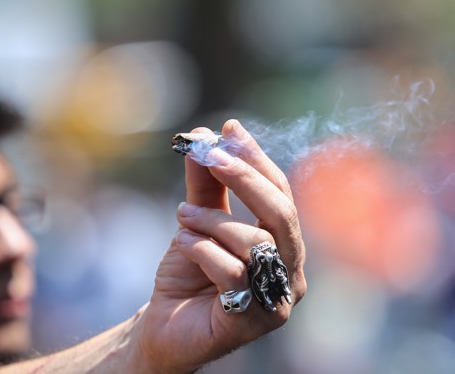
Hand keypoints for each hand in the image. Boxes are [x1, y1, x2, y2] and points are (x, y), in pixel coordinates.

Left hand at [136, 119, 306, 372]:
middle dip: (245, 179)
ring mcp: (277, 299)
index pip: (281, 194)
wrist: (164, 325)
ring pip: (254, 242)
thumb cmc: (189, 274)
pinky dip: (202, 250)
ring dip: (211, 221)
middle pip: (282, 214)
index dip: (258, 160)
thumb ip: (206, 185)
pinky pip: (232, 272)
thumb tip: (203, 137)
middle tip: (211, 157)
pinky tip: (182, 247)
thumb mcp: (197, 221)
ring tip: (182, 216)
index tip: (230, 130)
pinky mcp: (254, 320)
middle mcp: (291, 271)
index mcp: (285, 243)